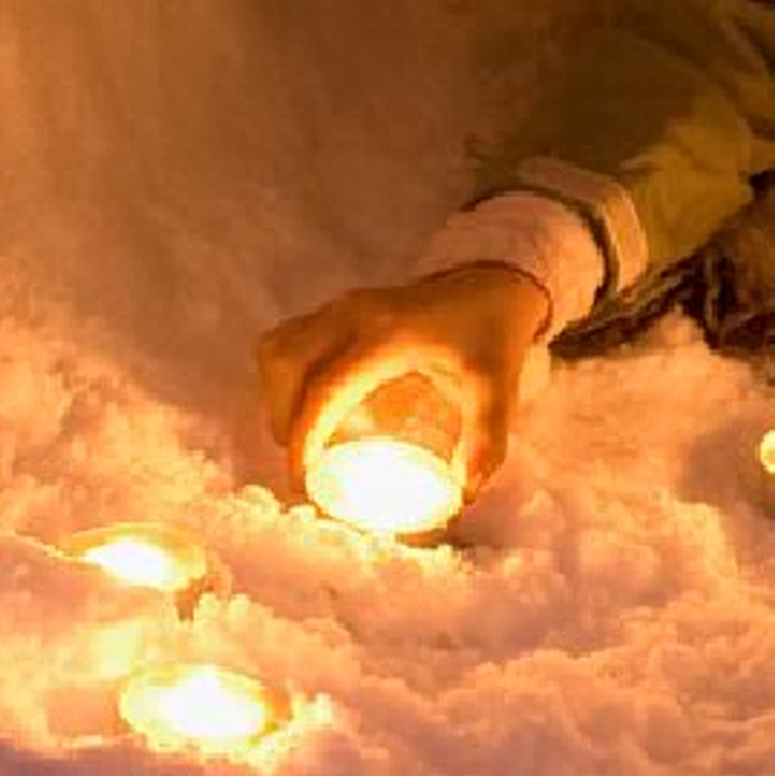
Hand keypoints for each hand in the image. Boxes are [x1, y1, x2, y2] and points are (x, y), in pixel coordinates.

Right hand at [255, 263, 552, 502]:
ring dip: (277, 395)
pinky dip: (287, 377)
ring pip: (277, 348)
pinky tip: (315, 404)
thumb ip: (486, 439)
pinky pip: (289, 341)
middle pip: (283, 362)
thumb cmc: (493, 335)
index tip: (304, 480)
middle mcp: (353, 314)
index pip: (325, 387)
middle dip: (281, 417)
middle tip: (302, 461)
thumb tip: (467, 493)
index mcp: (387, 334)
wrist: (494, 282)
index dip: (305, 436)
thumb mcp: (497, 386)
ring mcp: (341, 307)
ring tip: (300, 435)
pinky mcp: (338, 310)